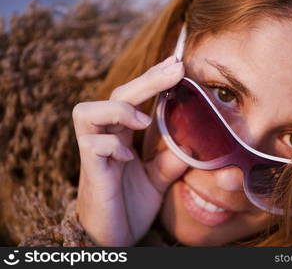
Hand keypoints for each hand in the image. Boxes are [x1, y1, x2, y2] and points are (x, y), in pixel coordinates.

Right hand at [72, 55, 187, 245]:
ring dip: (118, 110)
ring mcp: (94, 153)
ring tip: (142, 121)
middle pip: (118, 95)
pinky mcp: (89, 171)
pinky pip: (92, 146)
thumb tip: (194, 143)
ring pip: (88, 111)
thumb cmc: (131, 206)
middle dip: (146, 80)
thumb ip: (171, 161)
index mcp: (122, 136)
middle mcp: (106, 138)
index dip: (153, 79)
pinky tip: (127, 158)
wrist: (113, 238)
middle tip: (175, 68)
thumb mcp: (158, 180)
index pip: (135, 98)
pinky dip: (111, 146)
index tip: (177, 62)